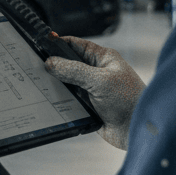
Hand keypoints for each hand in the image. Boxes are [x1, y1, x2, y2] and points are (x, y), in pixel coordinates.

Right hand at [44, 36, 145, 150]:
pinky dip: (60, 101)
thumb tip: (51, 63)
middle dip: (54, 66)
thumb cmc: (130, 100)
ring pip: (66, 83)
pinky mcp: (87, 106)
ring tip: (42, 85)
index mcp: (102, 58)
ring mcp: (91, 89)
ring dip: (57, 85)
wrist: (138, 131)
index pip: (74, 44)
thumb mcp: (100, 80)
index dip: (57, 43)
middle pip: (67, 64)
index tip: (40, 45)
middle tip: (36, 67)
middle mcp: (95, 72)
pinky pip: (68, 100)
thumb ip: (74, 70)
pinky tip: (51, 101)